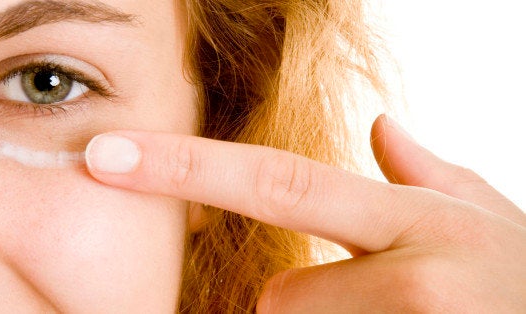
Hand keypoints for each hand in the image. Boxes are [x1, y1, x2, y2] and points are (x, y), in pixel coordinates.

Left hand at [84, 115, 525, 312]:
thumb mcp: (490, 226)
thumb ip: (431, 176)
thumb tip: (382, 126)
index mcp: (420, 225)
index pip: (278, 182)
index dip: (183, 167)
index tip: (105, 155)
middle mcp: (412, 283)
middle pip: (278, 297)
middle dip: (308, 302)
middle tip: (375, 307)